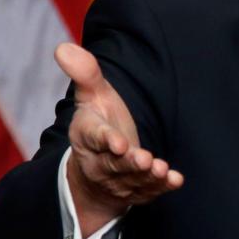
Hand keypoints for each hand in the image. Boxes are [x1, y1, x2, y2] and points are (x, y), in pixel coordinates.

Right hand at [55, 43, 182, 236]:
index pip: (94, 137)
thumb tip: (64, 47)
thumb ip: (85, 74)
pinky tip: (175, 180)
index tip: (117, 142)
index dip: (106, 140)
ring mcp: (119, 179)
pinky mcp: (137, 190)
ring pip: (132, 180)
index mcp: (87, 136)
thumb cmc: (99, 122)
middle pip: (114, 164)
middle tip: (143, 159)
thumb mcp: (92, 96)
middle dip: (128, 163)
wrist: (100, 163)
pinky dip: (162, 187)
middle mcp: (100, 161)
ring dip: (147, 176)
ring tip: (159, 169)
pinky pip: (149, 191)